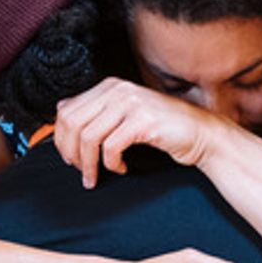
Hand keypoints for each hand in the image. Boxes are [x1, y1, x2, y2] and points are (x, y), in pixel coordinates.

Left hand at [55, 77, 222, 187]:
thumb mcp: (125, 113)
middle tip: (80, 171)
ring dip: (89, 164)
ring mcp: (131, 103)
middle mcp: (118, 90)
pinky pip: (111, 147)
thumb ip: (97, 111)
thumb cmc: (163, 127)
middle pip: (72, 123)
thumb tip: (61, 112)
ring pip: (89, 137)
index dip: (61, 138)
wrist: (200, 133)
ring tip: (96, 176)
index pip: (66, 109)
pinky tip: (122, 168)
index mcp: (110, 86)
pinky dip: (112, 164)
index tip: (69, 157)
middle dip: (71, 152)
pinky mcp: (143, 121)